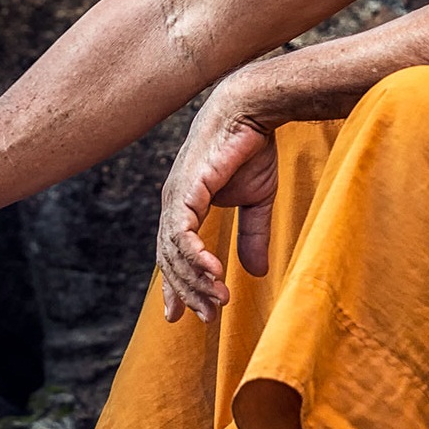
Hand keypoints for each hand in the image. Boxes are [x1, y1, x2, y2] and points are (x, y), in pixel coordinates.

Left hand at [157, 78, 280, 328]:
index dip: (177, 285)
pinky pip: (183, 234)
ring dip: (195, 281)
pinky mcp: (185, 191)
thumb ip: (251, 235)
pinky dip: (195, 257)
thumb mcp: (255, 200)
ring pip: (174, 252)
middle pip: (170, 260)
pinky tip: (213, 274)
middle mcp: (173, 204)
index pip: (173, 254)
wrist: (251, 111)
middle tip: (206, 317)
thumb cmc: (251, 148)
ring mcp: (175, 198)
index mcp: (183, 206)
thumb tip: (257, 272)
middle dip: (187, 292)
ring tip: (217, 302)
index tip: (182, 316)